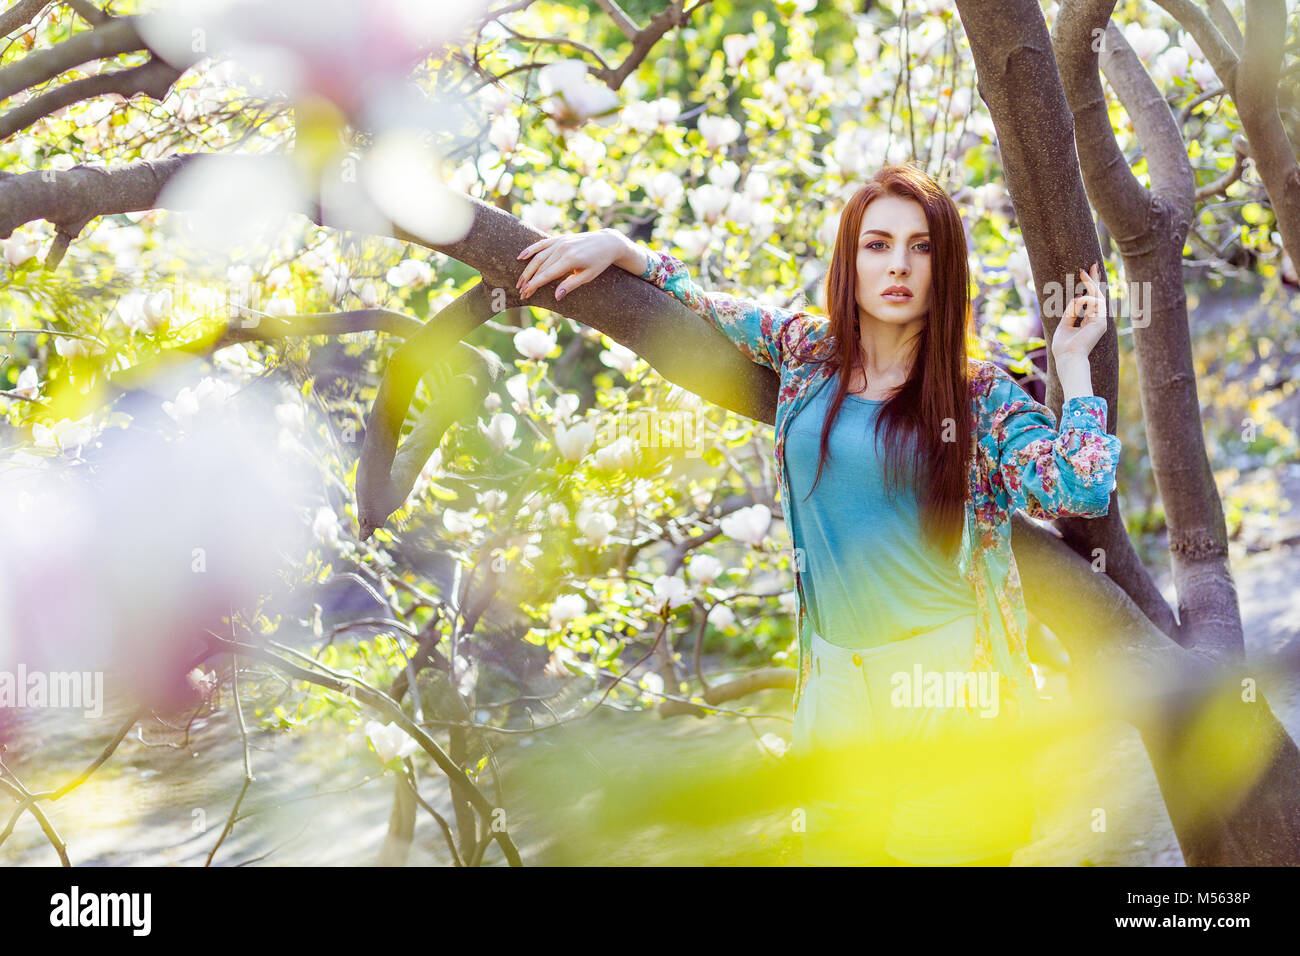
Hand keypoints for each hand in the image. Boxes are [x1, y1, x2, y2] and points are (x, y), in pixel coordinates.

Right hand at [515, 228, 631, 300]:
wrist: (607, 242)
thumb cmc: (599, 262)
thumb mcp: (588, 276)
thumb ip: (571, 285)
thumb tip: (556, 297)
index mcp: (570, 260)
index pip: (547, 274)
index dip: (534, 284)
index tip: (525, 293)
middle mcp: (563, 249)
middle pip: (540, 267)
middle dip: (529, 280)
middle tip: (521, 292)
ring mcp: (560, 242)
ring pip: (539, 256)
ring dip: (527, 269)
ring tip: (520, 281)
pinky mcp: (560, 238)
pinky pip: (542, 244)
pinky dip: (531, 250)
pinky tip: (521, 257)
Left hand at [1053, 262, 1106, 359]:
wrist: (1068, 357)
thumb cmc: (1064, 346)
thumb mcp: (1064, 325)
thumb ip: (1071, 312)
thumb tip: (1077, 297)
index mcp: (1089, 321)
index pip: (1092, 301)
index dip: (1090, 287)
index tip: (1086, 273)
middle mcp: (1097, 320)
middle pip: (1098, 295)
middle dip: (1095, 280)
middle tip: (1094, 264)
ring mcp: (1100, 320)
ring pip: (1097, 296)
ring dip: (1090, 282)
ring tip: (1083, 271)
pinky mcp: (1101, 321)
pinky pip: (1095, 302)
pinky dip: (1085, 299)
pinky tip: (1078, 298)